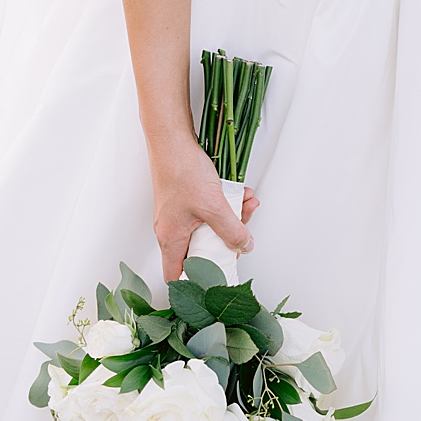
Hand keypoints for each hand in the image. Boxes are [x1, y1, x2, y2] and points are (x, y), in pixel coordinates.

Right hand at [150, 131, 260, 283]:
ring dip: (231, 217)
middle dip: (227, 240)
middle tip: (244, 233)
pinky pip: (208, 209)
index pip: (177, 275)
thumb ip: (231, 230)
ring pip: (209, 226)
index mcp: (171, 239)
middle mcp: (172, 229)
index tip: (219, 276)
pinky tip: (243, 193)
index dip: (196, 281)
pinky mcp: (186, 198)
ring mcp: (178, 213)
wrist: (172, 139)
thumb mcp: (212, 206)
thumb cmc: (181, 171)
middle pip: (201, 249)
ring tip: (249, 204)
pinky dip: (226, 203)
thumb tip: (245, 246)